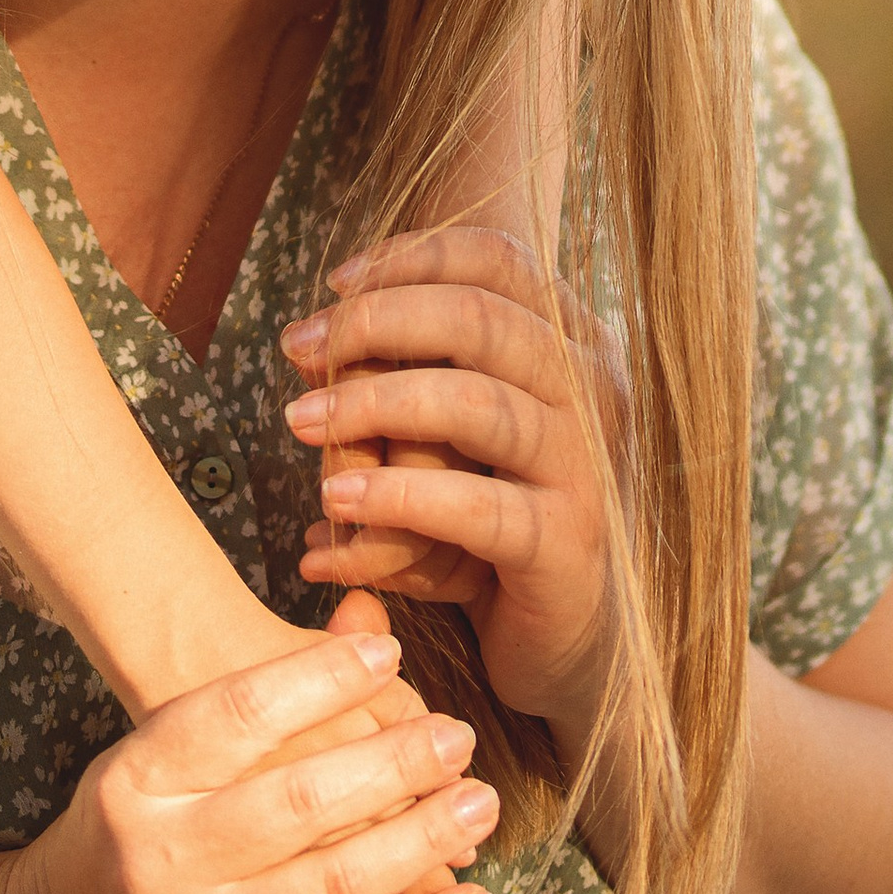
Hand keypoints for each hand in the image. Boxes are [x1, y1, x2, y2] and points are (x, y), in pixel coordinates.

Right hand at [0, 614, 500, 893]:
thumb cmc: (126, 837)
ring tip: (478, 801)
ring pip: (336, 884)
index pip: (237, 714)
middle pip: (296, 800)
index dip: (321, 678)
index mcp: (136, 783)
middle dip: (391, 762)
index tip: (389, 652)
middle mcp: (167, 862)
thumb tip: (368, 618)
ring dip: (422, 839)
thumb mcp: (150, 760)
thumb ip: (248, 703)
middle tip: (456, 733)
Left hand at [280, 230, 624, 733]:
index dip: (409, 259)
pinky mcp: (569, 544)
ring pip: (475, 403)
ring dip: (372, 405)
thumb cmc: (496, 511)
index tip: (334, 285)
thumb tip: (306, 342)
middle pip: (481, 316)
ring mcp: (589, 466)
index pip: (497, 260)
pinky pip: (478, 508)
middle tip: (299, 350)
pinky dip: (397, 499)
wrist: (572, 634)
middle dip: (374, 323)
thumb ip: (405, 373)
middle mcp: (594, 389)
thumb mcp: (454, 430)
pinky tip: (334, 506)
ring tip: (300, 424)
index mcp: (573, 341)